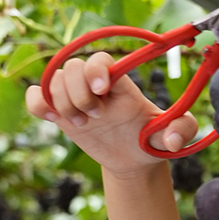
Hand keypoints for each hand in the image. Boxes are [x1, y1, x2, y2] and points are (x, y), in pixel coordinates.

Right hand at [25, 52, 196, 178]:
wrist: (134, 159)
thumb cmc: (152, 141)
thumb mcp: (174, 136)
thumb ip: (182, 130)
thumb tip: (171, 140)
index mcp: (121, 84)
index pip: (101, 59)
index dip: (96, 69)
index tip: (103, 90)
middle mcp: (95, 85)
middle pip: (73, 66)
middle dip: (79, 92)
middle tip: (95, 116)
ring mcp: (76, 97)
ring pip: (54, 81)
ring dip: (63, 103)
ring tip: (82, 124)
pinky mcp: (60, 112)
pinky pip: (37, 97)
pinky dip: (38, 104)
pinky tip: (52, 118)